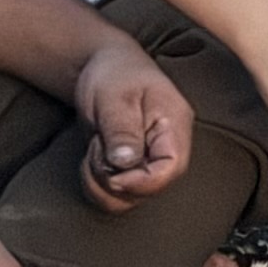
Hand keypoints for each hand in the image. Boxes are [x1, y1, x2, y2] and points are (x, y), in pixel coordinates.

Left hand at [67, 37, 196, 207]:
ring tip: (95, 149)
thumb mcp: (114, 97)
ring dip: (100, 183)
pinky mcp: (131, 170)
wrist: (104, 67)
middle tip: (97, 146)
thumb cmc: (114, 74)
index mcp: (173, 127)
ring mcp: (148, 162)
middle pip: (150, 189)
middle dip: (113, 177)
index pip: (171, 169)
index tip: (111, 172)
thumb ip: (121, 130)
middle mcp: (166, 149)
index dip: (140, 181)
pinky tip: (94, 157)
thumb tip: (125, 164)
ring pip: (129, 199)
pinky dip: (96, 183)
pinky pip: (115, 195)